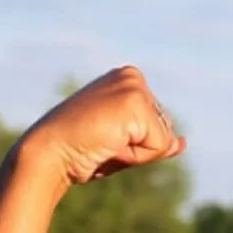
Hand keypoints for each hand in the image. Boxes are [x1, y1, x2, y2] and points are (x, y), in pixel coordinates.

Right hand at [22, 65, 184, 185]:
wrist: (50, 154)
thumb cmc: (82, 152)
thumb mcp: (127, 146)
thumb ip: (157, 142)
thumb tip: (182, 143)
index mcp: (129, 81)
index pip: (160, 125)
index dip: (138, 145)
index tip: (105, 139)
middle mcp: (132, 77)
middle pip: (165, 130)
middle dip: (140, 149)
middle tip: (103, 143)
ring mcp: (133, 87)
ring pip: (164, 139)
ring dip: (138, 153)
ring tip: (105, 143)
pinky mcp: (134, 102)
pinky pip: (159, 145)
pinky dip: (137, 156)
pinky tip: (108, 144)